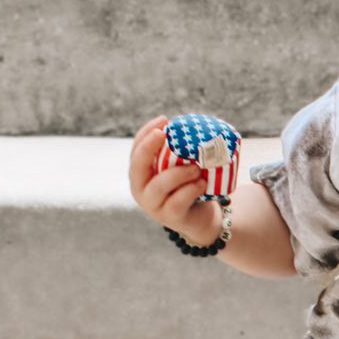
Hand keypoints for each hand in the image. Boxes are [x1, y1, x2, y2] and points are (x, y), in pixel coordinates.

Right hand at [128, 115, 220, 245]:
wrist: (200, 219)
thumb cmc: (189, 187)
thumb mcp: (180, 168)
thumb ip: (180, 152)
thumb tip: (197, 124)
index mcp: (140, 173)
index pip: (136, 149)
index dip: (146, 133)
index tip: (164, 119)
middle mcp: (140, 189)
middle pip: (137, 166)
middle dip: (148, 147)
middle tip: (164, 134)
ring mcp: (153, 205)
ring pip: (159, 185)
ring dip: (178, 173)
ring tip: (196, 168)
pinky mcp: (170, 217)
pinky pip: (177, 201)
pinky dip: (190, 190)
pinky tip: (202, 183)